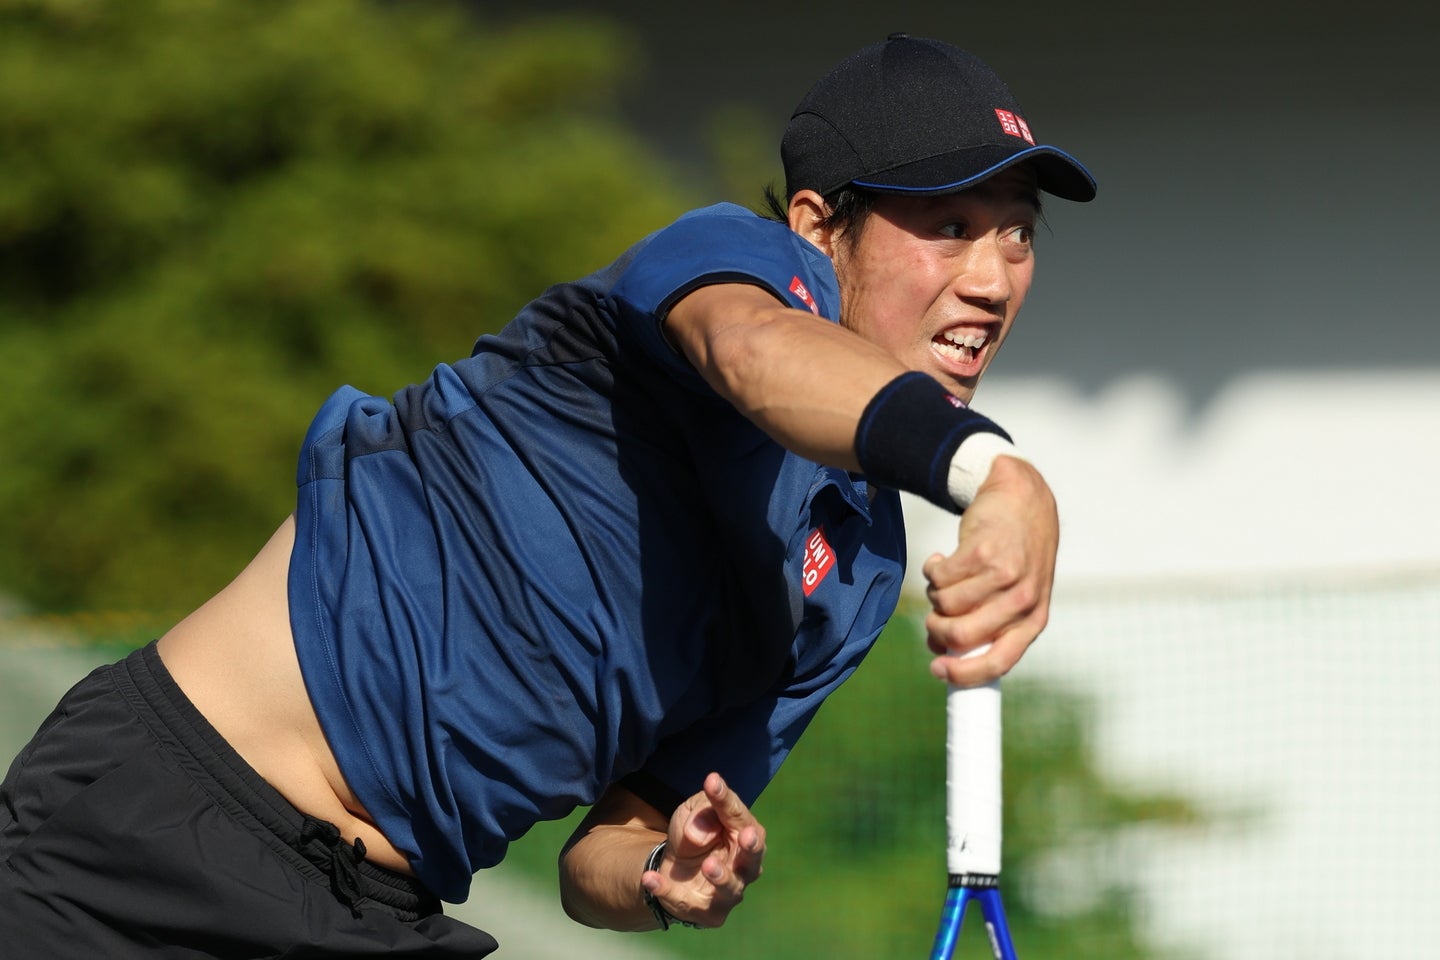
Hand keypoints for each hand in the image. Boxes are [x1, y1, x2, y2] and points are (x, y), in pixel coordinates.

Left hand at [641, 772, 765, 927]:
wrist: (675, 867)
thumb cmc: (695, 831)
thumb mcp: (694, 811)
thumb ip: (703, 813)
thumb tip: (702, 831)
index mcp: (745, 835)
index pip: (739, 816)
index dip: (726, 800)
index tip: (711, 782)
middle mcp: (744, 867)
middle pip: (752, 859)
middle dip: (751, 848)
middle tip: (746, 836)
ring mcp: (728, 893)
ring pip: (729, 889)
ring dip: (720, 876)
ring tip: (708, 865)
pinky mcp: (706, 912)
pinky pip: (686, 903)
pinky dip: (666, 891)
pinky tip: (649, 879)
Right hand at [922, 455, 1056, 685]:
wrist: (1021, 499)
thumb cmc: (1013, 555)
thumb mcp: (1018, 594)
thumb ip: (990, 625)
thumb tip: (942, 652)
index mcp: (1033, 620)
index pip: (999, 662)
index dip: (963, 673)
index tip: (937, 670)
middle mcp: (1022, 601)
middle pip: (961, 635)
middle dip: (936, 628)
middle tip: (934, 615)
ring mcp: (1004, 576)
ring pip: (945, 603)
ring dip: (935, 593)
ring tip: (947, 578)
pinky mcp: (982, 551)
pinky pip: (938, 576)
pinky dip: (933, 568)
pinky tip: (943, 558)